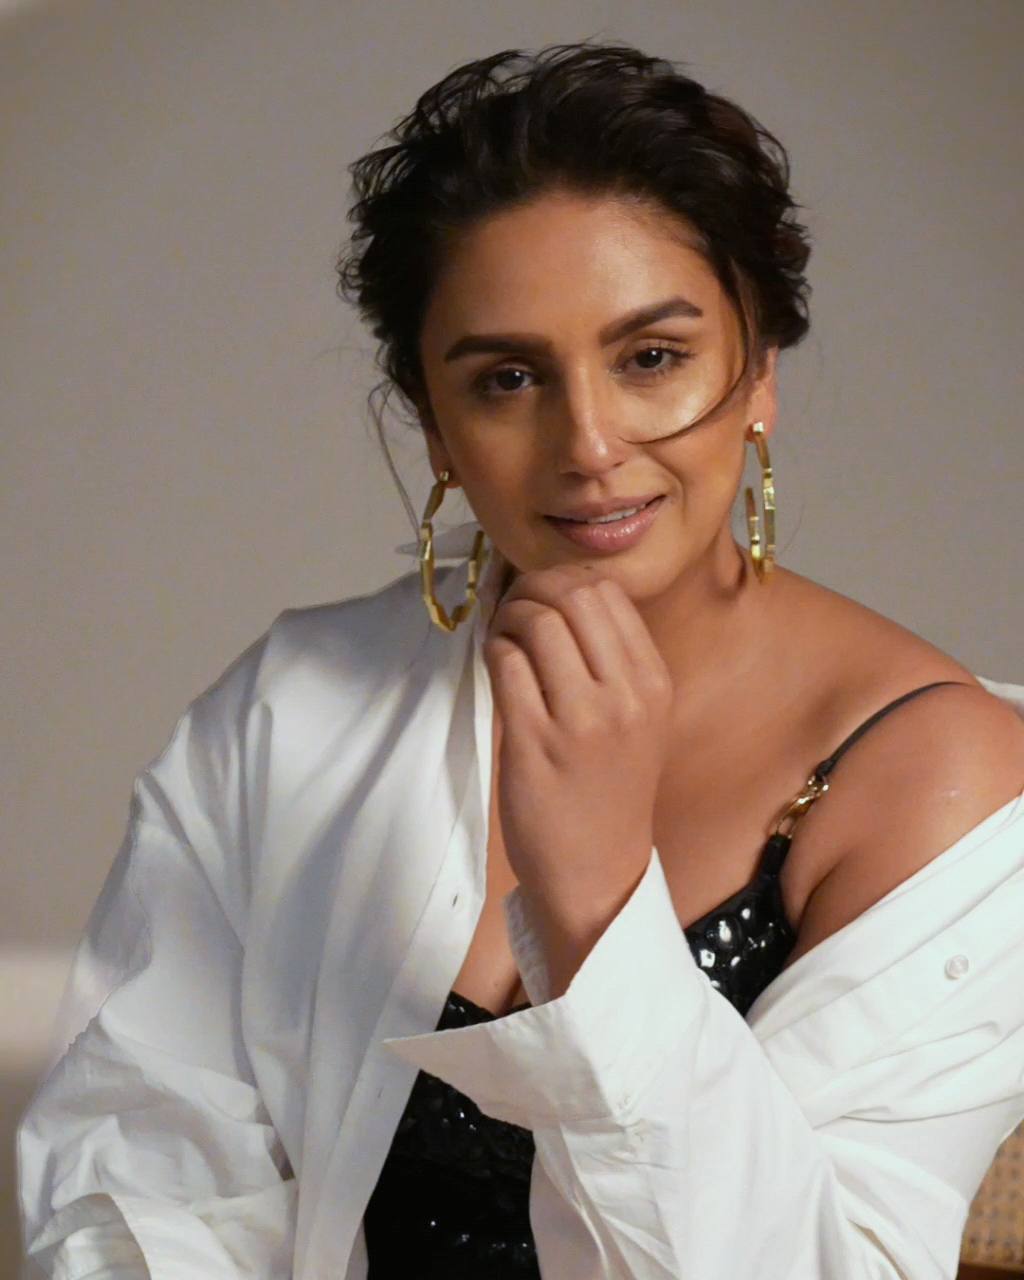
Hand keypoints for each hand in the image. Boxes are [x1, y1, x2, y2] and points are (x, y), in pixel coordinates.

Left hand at [482, 564, 673, 966]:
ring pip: (537, 621)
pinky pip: (505, 662)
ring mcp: (581, 720)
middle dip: (532, 589)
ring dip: (508, 618)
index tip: (542, 599)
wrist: (598, 873)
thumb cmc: (610, 792)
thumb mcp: (637, 719)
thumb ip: (610, 661)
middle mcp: (626, 695)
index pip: (608, 593)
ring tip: (502, 640)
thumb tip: (559, 595)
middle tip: (513, 611)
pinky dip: (493, 652)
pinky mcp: (535, 742)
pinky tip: (496, 668)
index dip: (563, 582)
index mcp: (654, 683)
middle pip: (572, 595)